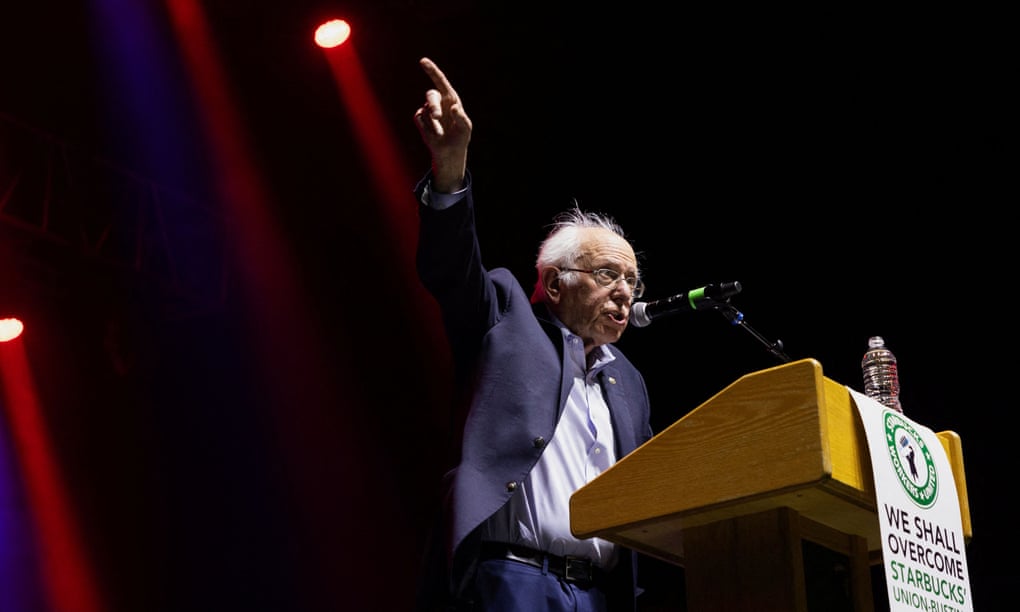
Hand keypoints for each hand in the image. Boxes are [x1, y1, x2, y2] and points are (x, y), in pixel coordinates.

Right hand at [414, 57, 471, 192]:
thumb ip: (461, 117)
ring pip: (425, 108)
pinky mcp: (421, 119)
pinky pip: (419, 118)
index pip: (440, 81)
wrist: (450, 151)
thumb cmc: (460, 137)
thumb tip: (454, 108)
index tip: (423, 61)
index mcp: (451, 98)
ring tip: (440, 131)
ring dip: (432, 121)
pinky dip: (426, 127)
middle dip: (433, 105)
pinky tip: (434, 133)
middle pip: (431, 95)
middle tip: (437, 117)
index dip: (432, 70)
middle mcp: (439, 101)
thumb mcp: (466, 128)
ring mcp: (428, 109)